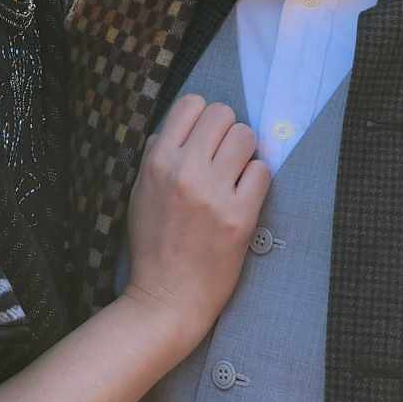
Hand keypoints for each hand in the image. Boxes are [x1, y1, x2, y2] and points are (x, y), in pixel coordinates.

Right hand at [122, 94, 270, 351]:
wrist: (167, 297)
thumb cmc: (153, 245)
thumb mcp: (140, 192)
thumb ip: (157, 156)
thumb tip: (181, 128)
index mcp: (157, 162)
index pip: (191, 104)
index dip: (203, 118)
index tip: (205, 138)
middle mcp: (185, 171)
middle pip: (223, 114)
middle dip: (227, 131)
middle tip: (224, 157)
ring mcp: (214, 194)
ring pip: (246, 136)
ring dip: (245, 152)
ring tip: (235, 175)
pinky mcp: (239, 216)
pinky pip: (262, 171)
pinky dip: (256, 180)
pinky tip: (244, 196)